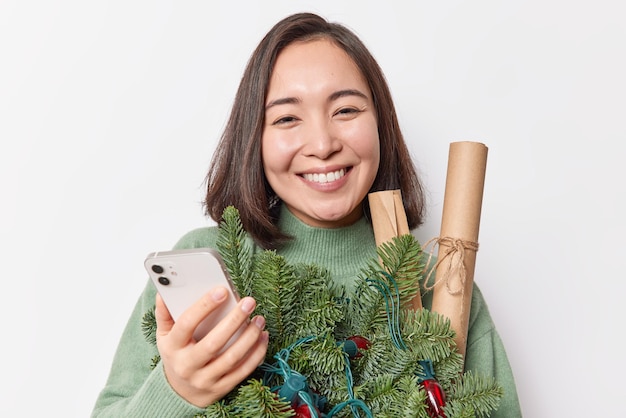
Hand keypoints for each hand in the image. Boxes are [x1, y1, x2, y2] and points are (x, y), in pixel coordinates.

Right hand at [155, 287, 268, 406]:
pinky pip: (243, 371)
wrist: (180, 392)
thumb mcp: (164, 335)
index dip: (204, 306)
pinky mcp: (221, 388)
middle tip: (249, 302)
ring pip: (231, 358)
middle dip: (234, 320)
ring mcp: (205, 379)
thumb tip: (163, 291)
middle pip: (213, 342)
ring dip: (249, 337)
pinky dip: (256, 353)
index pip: (186, 324)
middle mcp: (187, 365)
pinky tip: (263, 337)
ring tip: (259, 319)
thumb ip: (164, 313)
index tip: (222, 290)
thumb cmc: (176, 353)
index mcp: (172, 347)